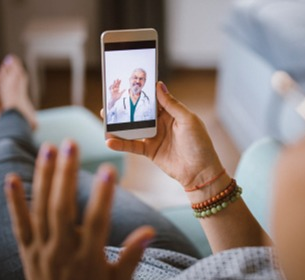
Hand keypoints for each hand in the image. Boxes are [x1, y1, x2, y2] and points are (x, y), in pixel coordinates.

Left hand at [5, 140, 154, 279]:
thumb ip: (131, 257)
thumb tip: (149, 231)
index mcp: (87, 259)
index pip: (97, 222)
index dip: (104, 196)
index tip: (110, 169)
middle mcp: (61, 251)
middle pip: (62, 208)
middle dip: (66, 174)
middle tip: (70, 143)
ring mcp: (41, 250)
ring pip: (41, 209)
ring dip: (44, 177)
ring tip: (48, 147)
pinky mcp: (27, 252)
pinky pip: (18, 224)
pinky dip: (14, 201)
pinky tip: (10, 177)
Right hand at [105, 82, 224, 188]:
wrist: (200, 172)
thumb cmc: (199, 144)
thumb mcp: (188, 120)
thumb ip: (171, 104)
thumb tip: (159, 85)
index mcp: (172, 112)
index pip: (154, 99)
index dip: (142, 91)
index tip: (129, 82)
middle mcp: (161, 123)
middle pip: (140, 112)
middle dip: (126, 106)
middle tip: (111, 99)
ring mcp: (154, 137)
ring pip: (133, 128)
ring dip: (119, 124)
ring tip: (105, 117)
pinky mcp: (149, 151)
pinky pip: (132, 145)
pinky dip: (121, 144)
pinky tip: (109, 141)